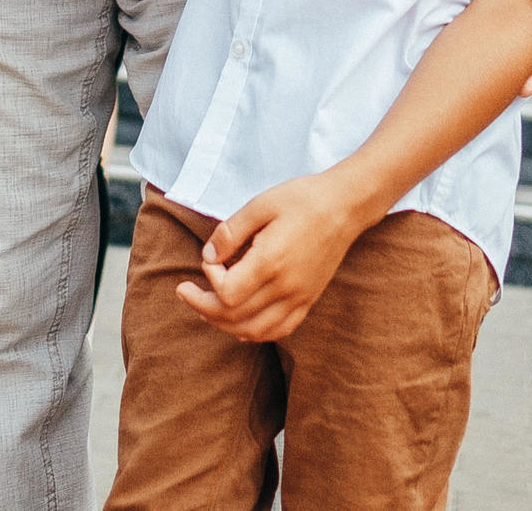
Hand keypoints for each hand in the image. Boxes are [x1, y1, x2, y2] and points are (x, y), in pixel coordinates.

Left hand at [174, 173, 375, 342]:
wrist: (346, 206)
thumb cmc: (302, 199)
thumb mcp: (260, 204)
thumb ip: (231, 232)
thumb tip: (208, 256)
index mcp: (271, 262)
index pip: (227, 293)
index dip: (210, 279)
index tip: (212, 257)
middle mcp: (286, 287)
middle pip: (235, 316)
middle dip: (203, 306)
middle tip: (185, 291)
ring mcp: (299, 298)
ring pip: (254, 330)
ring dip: (224, 324)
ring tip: (206, 308)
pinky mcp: (309, 300)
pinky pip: (279, 330)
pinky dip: (254, 332)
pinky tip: (239, 323)